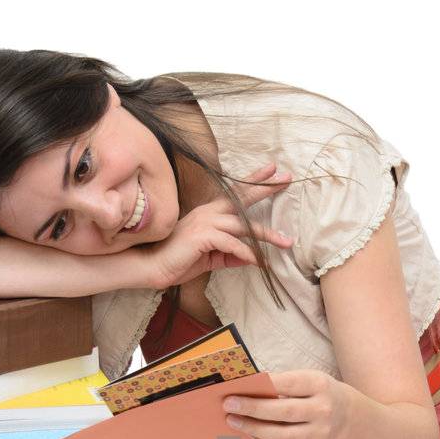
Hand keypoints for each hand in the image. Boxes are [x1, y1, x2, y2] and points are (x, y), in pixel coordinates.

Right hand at [138, 163, 294, 289]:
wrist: (152, 267)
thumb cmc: (178, 261)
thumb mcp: (211, 258)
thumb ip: (230, 255)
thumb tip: (251, 258)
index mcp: (209, 214)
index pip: (235, 194)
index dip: (253, 182)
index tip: (272, 171)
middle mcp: (208, 214)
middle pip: (241, 198)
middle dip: (265, 188)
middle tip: (287, 178)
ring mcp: (205, 223)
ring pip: (243, 225)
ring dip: (267, 235)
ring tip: (286, 242)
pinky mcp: (202, 237)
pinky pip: (231, 243)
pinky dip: (246, 253)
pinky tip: (257, 262)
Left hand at [222, 369, 353, 438]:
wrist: (346, 414)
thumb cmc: (315, 392)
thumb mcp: (306, 378)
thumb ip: (282, 382)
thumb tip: (246, 388)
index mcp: (319, 385)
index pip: (288, 384)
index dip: (262, 386)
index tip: (236, 389)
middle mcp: (323, 409)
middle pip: (284, 411)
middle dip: (253, 409)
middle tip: (229, 407)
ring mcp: (321, 433)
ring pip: (284, 436)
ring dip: (256, 430)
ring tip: (235, 422)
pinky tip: (251, 437)